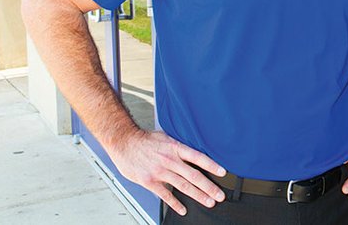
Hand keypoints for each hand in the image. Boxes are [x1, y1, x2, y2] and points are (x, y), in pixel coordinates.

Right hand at [108, 128, 227, 215]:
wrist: (124, 142)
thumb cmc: (145, 140)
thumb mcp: (166, 137)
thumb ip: (179, 146)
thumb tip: (193, 151)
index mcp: (176, 148)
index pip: (198, 157)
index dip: (212, 165)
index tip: (223, 173)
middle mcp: (170, 160)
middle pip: (194, 176)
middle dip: (209, 187)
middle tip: (220, 195)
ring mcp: (160, 172)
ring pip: (183, 186)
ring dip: (198, 196)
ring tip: (209, 202)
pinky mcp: (150, 182)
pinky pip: (165, 195)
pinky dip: (175, 204)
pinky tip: (183, 209)